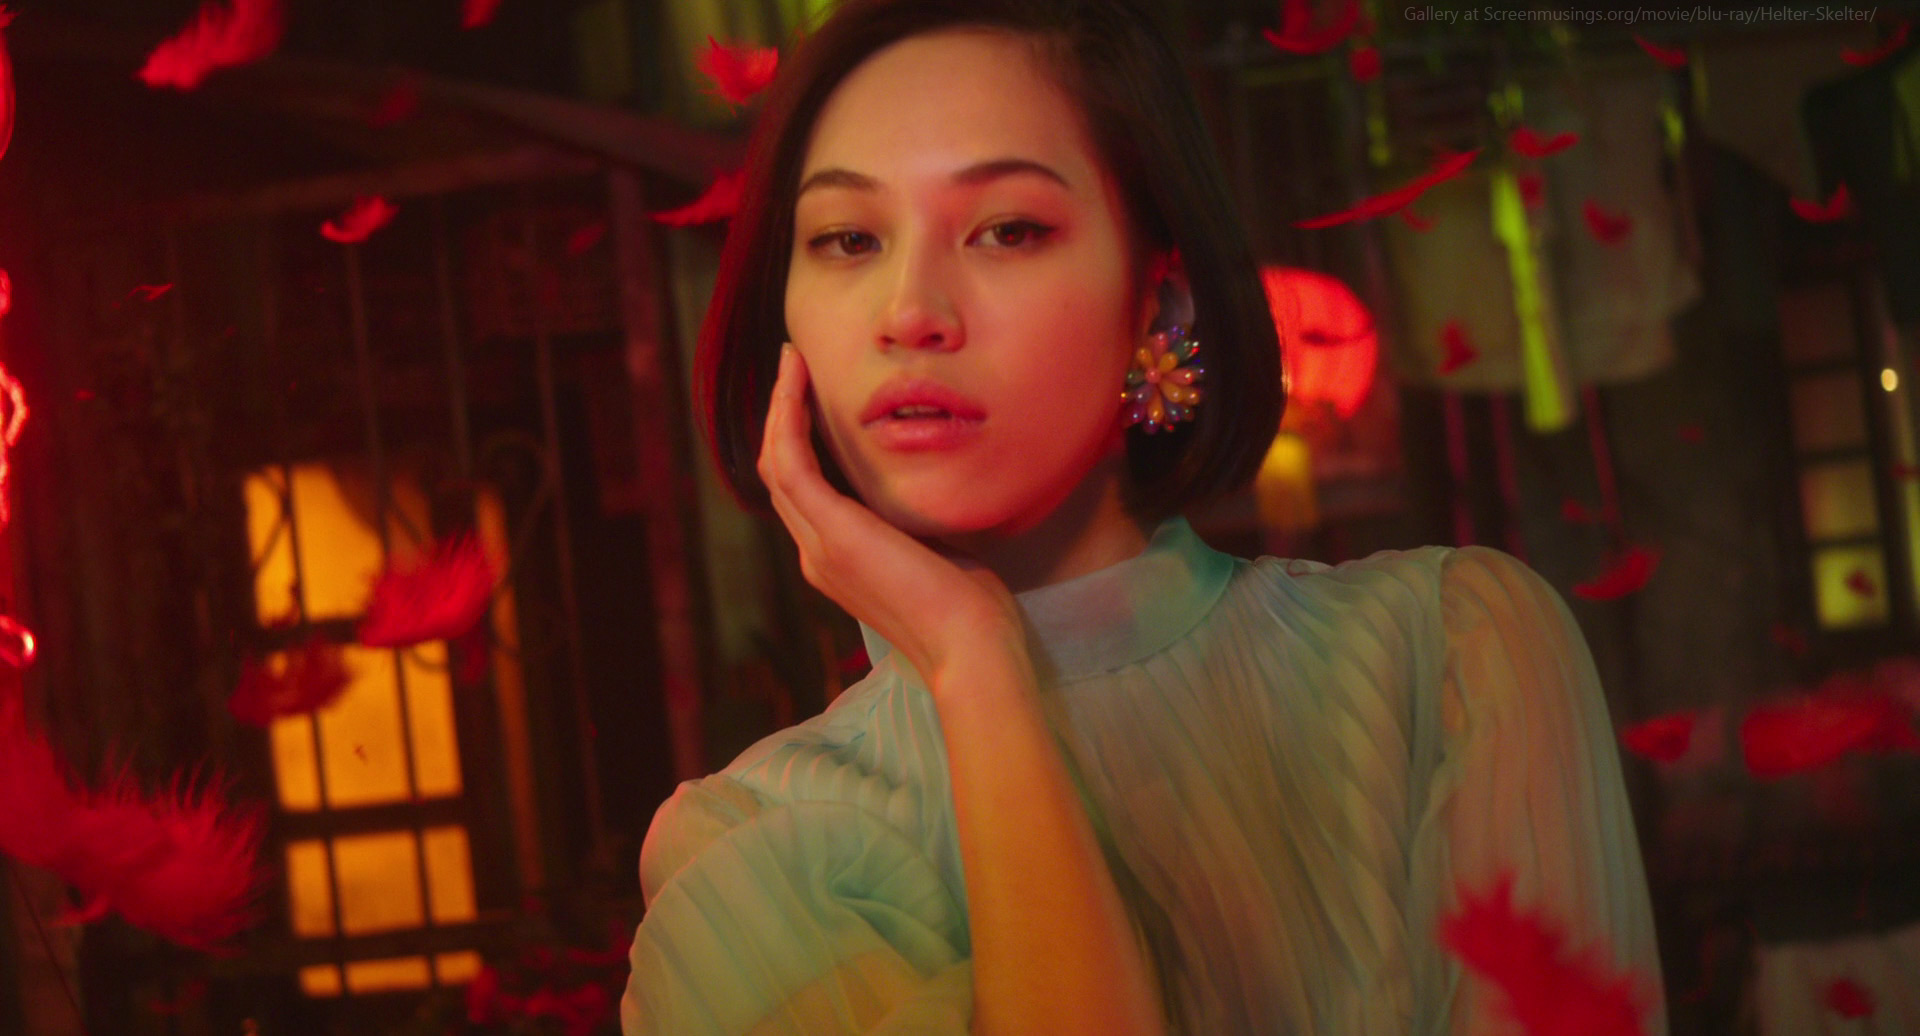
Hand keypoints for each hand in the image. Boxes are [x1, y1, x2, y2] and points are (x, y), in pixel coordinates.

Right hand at [756, 344, 1025, 682]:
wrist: (970, 646)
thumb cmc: (969, 609)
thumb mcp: (935, 554)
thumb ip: (915, 527)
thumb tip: (931, 495)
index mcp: (839, 562)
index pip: (805, 493)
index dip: (801, 441)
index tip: (813, 395)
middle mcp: (816, 555)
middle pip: (781, 473)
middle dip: (784, 415)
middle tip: (794, 365)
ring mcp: (818, 547)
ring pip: (777, 463)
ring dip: (780, 407)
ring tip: (792, 361)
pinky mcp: (832, 533)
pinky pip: (791, 462)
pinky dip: (788, 417)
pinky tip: (798, 382)